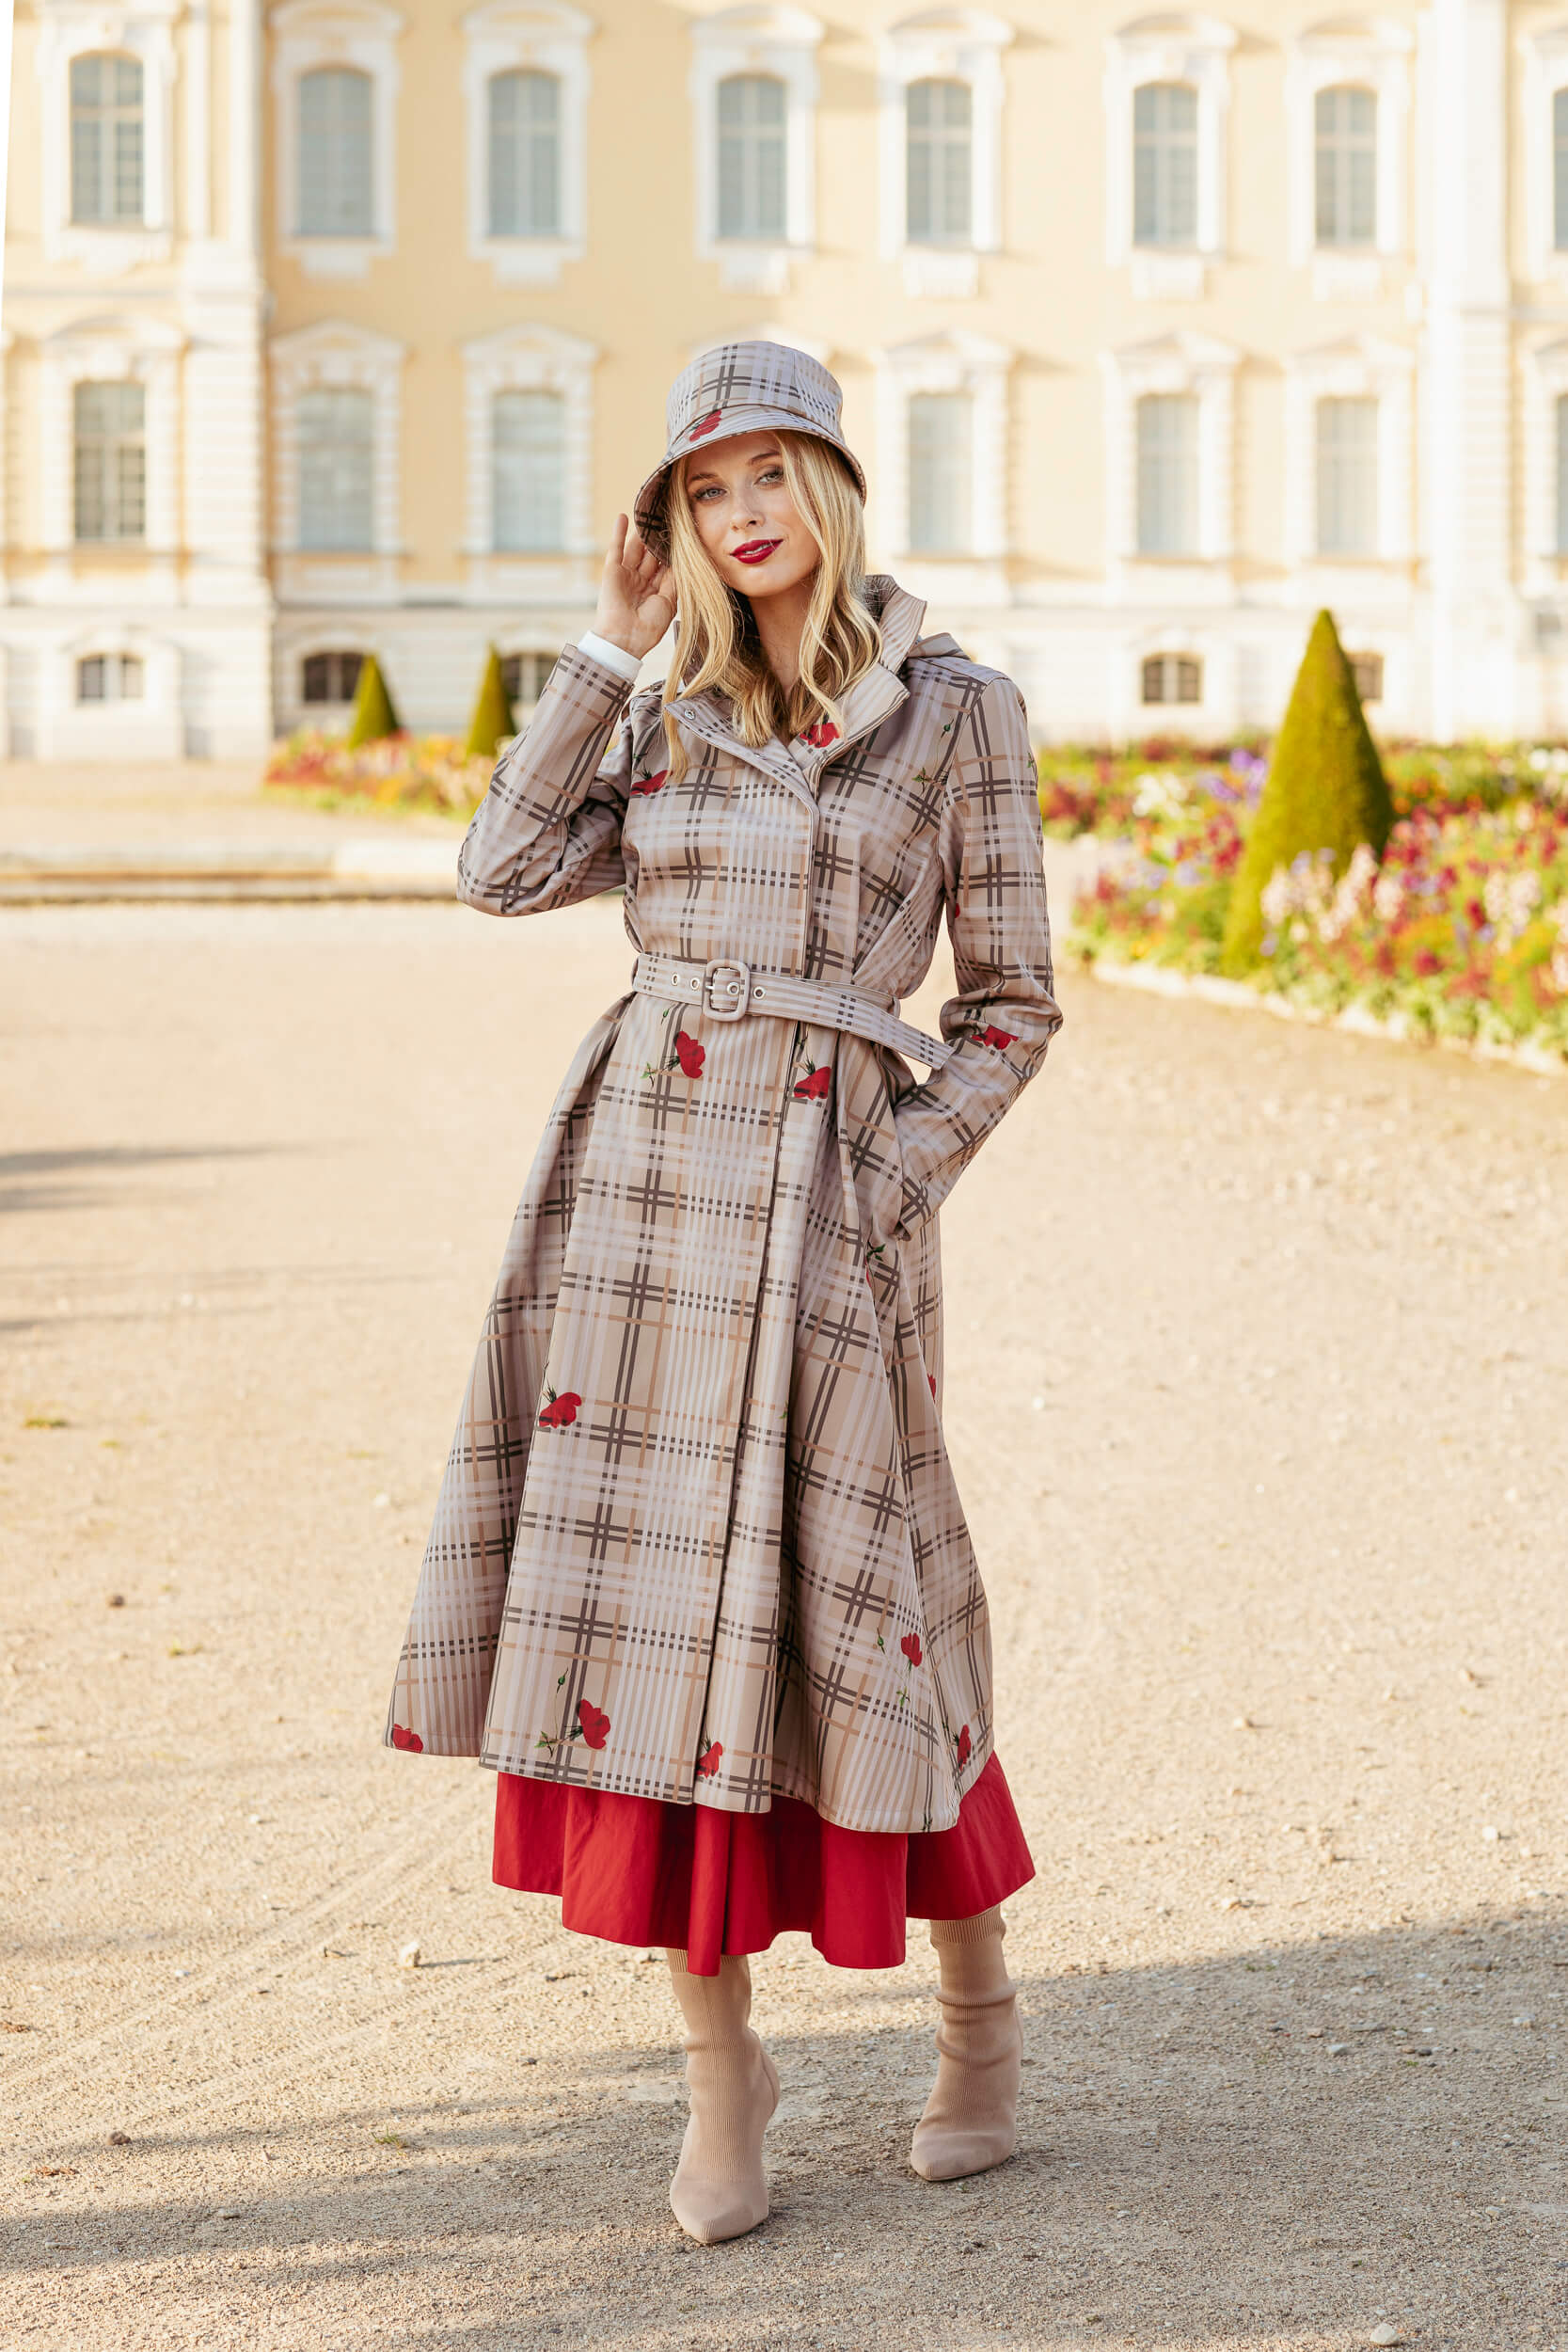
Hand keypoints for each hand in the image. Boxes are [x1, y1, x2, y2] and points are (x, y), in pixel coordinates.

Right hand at [593, 515, 675, 661]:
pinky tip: (623, 516)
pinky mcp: (612, 571)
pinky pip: (616, 549)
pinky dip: (618, 532)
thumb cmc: (648, 626)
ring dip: (642, 533)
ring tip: (650, 513)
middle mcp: (641, 581)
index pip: (665, 566)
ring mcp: (626, 575)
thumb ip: (674, 581)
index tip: (682, 534)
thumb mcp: (669, 603)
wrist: (625, 638)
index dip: (672, 552)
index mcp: (655, 591)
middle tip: (668, 519)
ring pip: (636, 549)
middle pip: (652, 555)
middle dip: (659, 539)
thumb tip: (681, 562)